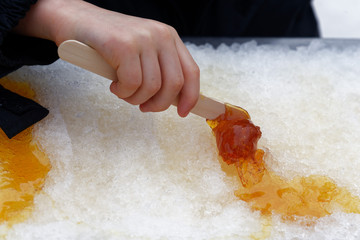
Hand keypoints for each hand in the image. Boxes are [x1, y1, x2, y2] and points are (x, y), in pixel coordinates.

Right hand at [15, 0, 199, 116]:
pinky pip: (131, 84)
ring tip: (123, 91)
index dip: (190, 97)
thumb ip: (160, 70)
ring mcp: (142, 38)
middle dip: (159, 104)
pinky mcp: (123, 45)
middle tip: (143, 106)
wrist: (76, 20)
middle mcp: (160, 35)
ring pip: (151, 87)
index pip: (191, 72)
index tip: (183, 112)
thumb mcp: (143, 52)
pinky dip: (122, 92)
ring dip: (135, 98)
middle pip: (174, 84)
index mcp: (169, 37)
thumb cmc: (109, 43)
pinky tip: (114, 85)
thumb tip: (176, 100)